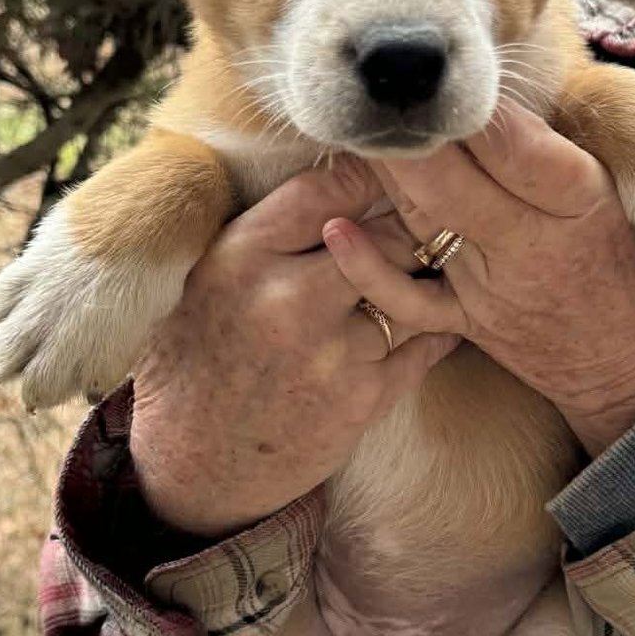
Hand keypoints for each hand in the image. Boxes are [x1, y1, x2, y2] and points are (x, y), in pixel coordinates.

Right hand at [129, 157, 459, 536]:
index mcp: (242, 256)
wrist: (193, 463)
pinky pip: (428, 341)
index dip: (370, 173)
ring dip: (428, 274)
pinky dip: (438, 323)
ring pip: (414, 287)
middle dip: (412, 222)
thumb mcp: (212, 275)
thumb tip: (353, 173)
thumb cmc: (201, 356)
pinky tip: (437, 311)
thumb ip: (274, 230)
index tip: (389, 172)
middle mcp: (288, 300)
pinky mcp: (364, 398)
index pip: (328, 188)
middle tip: (436, 210)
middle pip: (386, 234)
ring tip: (441, 260)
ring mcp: (331, 353)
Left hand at [320, 100, 634, 458]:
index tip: (444, 74)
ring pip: (423, 225)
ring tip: (357, 131)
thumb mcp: (626, 192)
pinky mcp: (470, 324)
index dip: (471, 108)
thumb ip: (568, 143)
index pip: (514, 146)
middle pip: (452, 182)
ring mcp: (494, 288)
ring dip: (385, 177)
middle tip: (377, 94)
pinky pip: (409, 302)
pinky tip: (336, 228)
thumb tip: (505, 81)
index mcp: (581, 202)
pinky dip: (368, 267)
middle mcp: (533, 245)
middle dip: (408, 137)